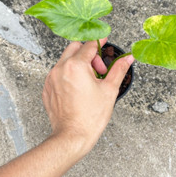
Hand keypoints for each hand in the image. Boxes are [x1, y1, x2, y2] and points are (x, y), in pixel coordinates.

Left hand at [42, 38, 133, 155]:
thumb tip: (128, 58)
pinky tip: (78, 87)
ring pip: (65, 60)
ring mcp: (51, 78)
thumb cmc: (90, 117)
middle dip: (88, 53)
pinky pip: (58, 72)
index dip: (99, 42)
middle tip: (99, 69)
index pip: (89, 45)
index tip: (104, 39)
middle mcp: (60, 68)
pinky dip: (69, 73)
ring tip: (89, 81)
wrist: (72, 136)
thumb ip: (119, 69)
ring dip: (78, 63)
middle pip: (74, 48)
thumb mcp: (109, 90)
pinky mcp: (47, 88)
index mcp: (76, 66)